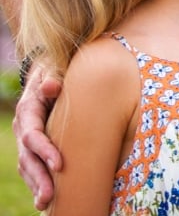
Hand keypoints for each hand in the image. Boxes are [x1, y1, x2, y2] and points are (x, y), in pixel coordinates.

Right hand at [14, 66, 61, 210]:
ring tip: (46, 204)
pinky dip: (37, 184)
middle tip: (49, 196)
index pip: (33, 135)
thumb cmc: (57, 72)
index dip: (45, 150)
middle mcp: (23, 129)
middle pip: (28, 158)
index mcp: (28, 111)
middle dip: (39, 178)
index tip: (60, 165)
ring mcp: (25, 141)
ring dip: (37, 186)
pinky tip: (45, 201)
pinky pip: (32, 169)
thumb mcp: (53, 70)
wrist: (49, 75)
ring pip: (28, 167)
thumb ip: (53, 78)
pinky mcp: (32, 148)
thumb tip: (52, 85)